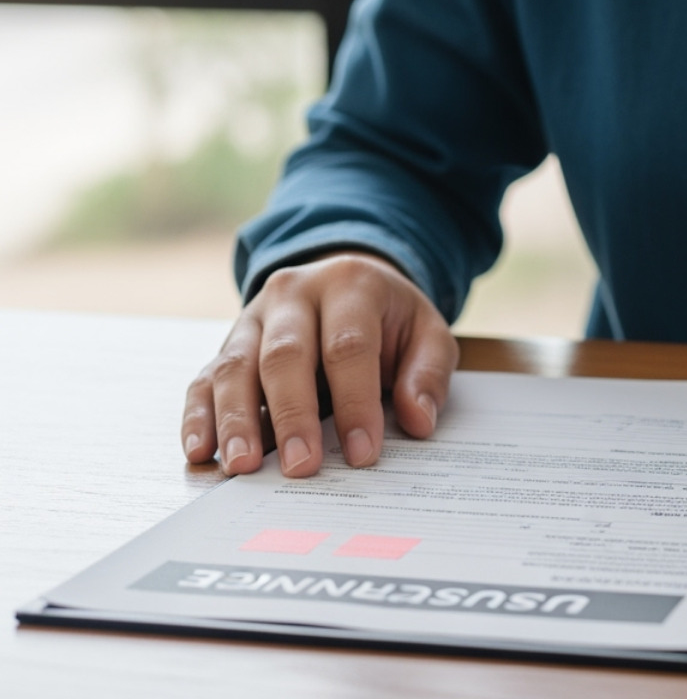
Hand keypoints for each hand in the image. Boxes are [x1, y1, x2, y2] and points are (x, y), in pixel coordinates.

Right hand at [182, 251, 457, 476]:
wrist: (348, 280)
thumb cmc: (390, 317)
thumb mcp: (428, 332)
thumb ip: (428, 374)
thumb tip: (418, 421)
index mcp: (349, 285)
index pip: (348, 347)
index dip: (355, 402)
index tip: (362, 453)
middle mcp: (293, 294)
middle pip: (284, 355)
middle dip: (292, 415)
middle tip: (301, 466)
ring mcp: (253, 318)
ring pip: (235, 366)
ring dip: (236, 420)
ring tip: (243, 466)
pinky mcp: (228, 344)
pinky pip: (204, 378)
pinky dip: (199, 416)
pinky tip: (201, 451)